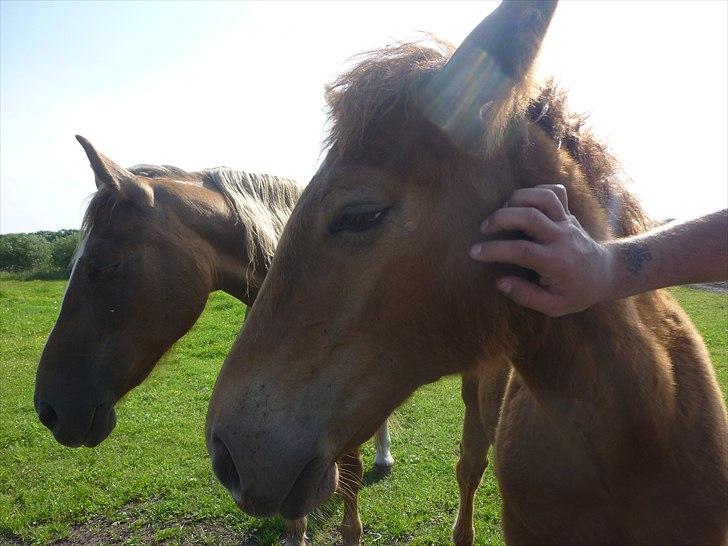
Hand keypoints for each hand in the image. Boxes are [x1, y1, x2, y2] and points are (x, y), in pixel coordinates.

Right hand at [469, 185, 613, 316]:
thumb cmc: (577, 292)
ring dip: (517, 198)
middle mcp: (561, 237)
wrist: (606, 274)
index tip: (475, 253)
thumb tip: (500, 283)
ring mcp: (567, 221)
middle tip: (484, 229)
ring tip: (503, 211)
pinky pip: (555, 191)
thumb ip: (526, 296)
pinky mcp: (568, 213)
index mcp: (556, 262)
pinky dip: (536, 190)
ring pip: (543, 197)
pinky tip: (523, 202)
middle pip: (530, 216)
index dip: (495, 250)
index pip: (522, 251)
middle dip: (501, 218)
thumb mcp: (554, 306)